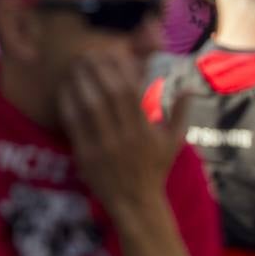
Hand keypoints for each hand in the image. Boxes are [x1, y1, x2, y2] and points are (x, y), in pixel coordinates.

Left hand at [57, 49, 184, 214]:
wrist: (135, 203)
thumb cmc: (154, 169)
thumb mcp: (173, 143)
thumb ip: (180, 114)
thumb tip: (189, 88)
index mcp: (145, 130)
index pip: (131, 91)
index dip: (119, 68)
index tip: (111, 53)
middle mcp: (125, 136)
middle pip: (108, 93)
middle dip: (97, 69)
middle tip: (87, 53)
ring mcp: (104, 146)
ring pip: (89, 105)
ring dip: (80, 81)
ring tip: (74, 65)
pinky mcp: (85, 155)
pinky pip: (74, 123)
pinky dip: (68, 103)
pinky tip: (65, 89)